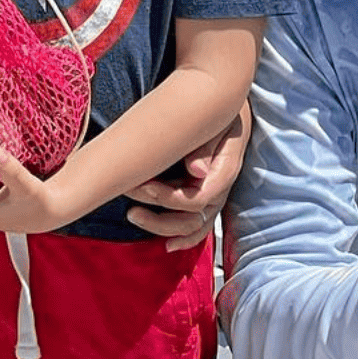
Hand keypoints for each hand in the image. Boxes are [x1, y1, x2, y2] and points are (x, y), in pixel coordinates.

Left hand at [124, 110, 246, 249]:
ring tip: (133, 215)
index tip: (142, 186)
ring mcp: (213, 198)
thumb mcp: (215, 124)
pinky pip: (197, 228)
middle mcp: (219, 189)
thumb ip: (205, 147)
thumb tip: (197, 171)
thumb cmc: (220, 116)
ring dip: (161, 227)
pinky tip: (167, 245)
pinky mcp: (205, 201)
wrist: (227, 113)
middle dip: (158, 216)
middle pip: (191, 218)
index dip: (167, 198)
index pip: (198, 198)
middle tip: (130, 203)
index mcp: (223, 170)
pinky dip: (183, 239)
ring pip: (191, 226)